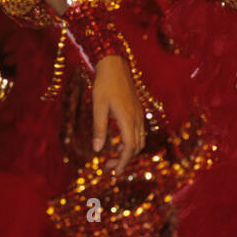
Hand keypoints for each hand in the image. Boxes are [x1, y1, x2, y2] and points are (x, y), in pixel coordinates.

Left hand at [92, 55, 145, 175]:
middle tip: (107, 166)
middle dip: (123, 160)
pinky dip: (130, 142)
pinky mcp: (137, 109)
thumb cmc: (104, 84)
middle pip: (136, 147)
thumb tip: (98, 150)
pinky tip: (117, 141)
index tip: (114, 172)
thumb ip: (99, 129)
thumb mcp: (98, 106)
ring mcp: (139, 113)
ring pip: (139, 140)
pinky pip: (138, 132)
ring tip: (111, 156)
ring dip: (127, 151)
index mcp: (127, 119)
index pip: (129, 148)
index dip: (123, 162)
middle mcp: (137, 118)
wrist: (115, 64)